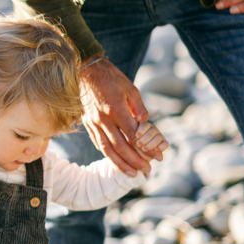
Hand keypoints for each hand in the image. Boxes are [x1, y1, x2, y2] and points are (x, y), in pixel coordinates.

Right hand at [80, 58, 151, 175]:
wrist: (86, 71)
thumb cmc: (111, 77)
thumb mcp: (131, 88)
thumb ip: (139, 108)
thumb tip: (145, 125)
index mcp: (116, 109)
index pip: (134, 135)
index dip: (147, 148)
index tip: (157, 156)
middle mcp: (104, 119)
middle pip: (121, 147)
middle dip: (135, 161)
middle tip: (147, 170)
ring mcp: (94, 123)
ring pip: (108, 149)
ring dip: (121, 164)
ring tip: (132, 173)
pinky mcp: (88, 124)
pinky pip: (98, 143)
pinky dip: (108, 154)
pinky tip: (116, 161)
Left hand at [134, 119, 168, 161]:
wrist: (138, 151)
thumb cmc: (133, 141)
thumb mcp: (131, 134)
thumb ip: (133, 126)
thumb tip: (139, 117)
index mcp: (146, 126)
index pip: (145, 125)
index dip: (141, 130)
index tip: (136, 135)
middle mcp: (154, 129)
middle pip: (152, 132)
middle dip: (144, 139)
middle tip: (138, 144)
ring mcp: (159, 136)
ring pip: (158, 138)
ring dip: (151, 144)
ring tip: (144, 149)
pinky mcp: (164, 143)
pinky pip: (166, 144)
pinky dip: (162, 147)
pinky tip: (156, 149)